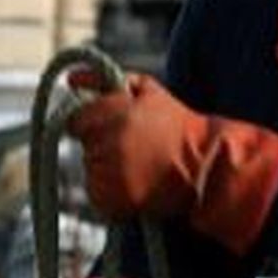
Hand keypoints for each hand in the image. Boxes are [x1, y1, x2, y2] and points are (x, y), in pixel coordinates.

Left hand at [68, 73, 277, 254]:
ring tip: (139, 169)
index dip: (93, 125)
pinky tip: (136, 187)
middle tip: (134, 150)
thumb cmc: (177, 126)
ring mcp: (108, 172)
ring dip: (107, 171)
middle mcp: (107, 141)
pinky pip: (97, 195)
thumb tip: (71, 79)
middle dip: (102, 147)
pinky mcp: (111, 198)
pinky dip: (111, 194)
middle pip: (86, 147)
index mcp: (113, 112)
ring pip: (91, 171)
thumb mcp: (147, 92)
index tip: (113, 130)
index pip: (76, 120)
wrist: (206, 168)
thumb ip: (104, 80)